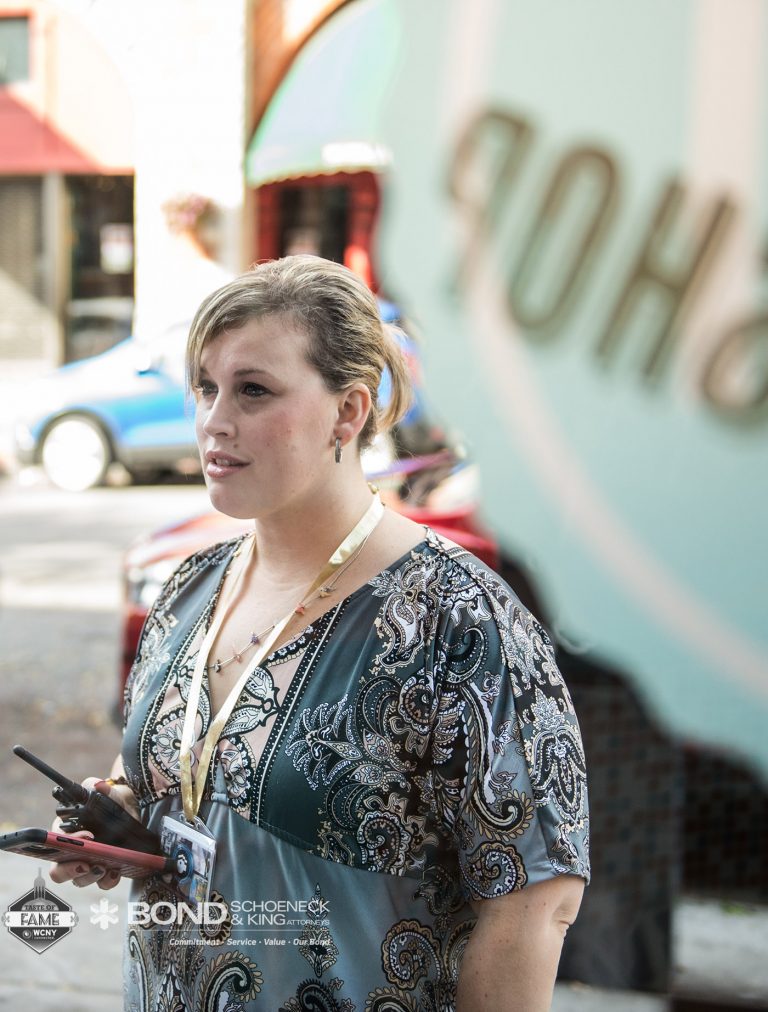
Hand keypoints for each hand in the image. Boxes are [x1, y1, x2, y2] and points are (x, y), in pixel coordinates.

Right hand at [49, 776, 137, 890]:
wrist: (132, 810)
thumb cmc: (112, 801)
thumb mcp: (108, 792)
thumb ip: (101, 788)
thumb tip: (98, 785)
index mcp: (67, 830)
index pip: (55, 840)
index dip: (64, 843)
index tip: (86, 836)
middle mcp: (72, 851)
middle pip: (58, 870)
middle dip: (70, 870)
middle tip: (87, 863)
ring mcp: (87, 864)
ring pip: (78, 880)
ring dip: (90, 877)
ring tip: (105, 868)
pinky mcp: (104, 872)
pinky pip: (101, 884)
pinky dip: (108, 881)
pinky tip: (116, 872)